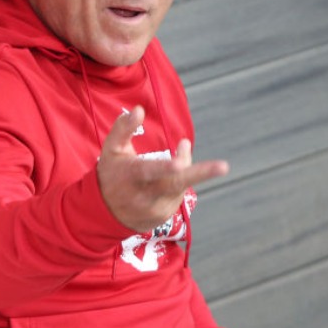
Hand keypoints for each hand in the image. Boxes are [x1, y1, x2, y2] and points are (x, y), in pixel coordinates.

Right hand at [97, 106, 228, 232]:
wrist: (105, 213)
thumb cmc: (112, 172)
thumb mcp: (112, 148)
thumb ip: (124, 128)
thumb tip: (139, 109)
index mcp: (130, 176)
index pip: (148, 171)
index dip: (164, 167)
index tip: (180, 164)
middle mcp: (143, 196)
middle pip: (175, 183)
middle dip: (201, 173)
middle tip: (223, 166)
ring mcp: (155, 210)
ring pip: (181, 184)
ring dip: (183, 169)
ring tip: (176, 162)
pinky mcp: (163, 218)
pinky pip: (178, 194)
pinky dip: (178, 182)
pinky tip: (166, 180)